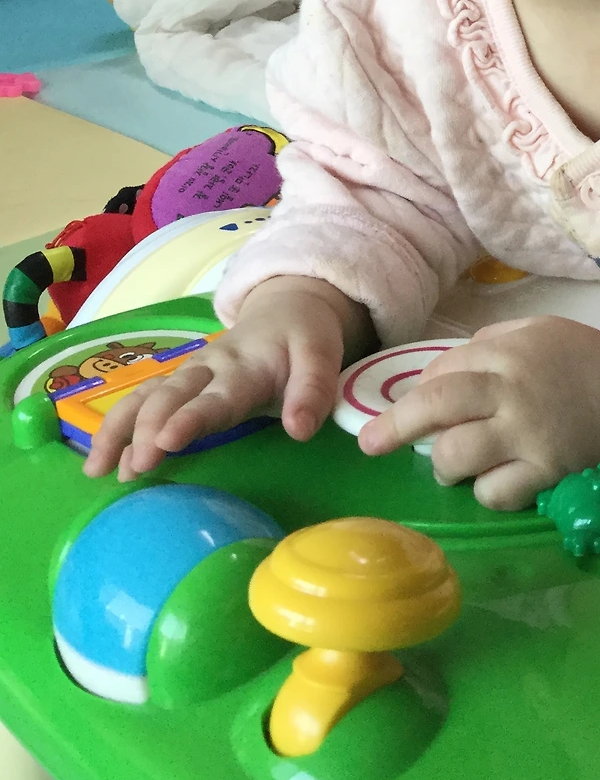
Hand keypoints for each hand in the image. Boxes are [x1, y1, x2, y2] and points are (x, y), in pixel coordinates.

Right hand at [82, 275, 372, 480]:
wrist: (287, 308)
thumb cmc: (304, 338)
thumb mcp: (321, 356)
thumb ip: (313, 391)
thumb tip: (300, 431)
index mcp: (245, 366)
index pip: (215, 397)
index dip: (190, 419)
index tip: (166, 442)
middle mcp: (208, 369)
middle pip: (169, 398)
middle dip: (145, 431)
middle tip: (131, 470)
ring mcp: (189, 374)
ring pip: (145, 397)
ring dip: (118, 431)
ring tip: (97, 471)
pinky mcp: (179, 382)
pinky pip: (142, 401)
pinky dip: (118, 427)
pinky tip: (102, 462)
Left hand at [357, 316, 599, 510]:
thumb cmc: (585, 363)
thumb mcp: (539, 331)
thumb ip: (492, 342)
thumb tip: (445, 370)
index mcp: (507, 352)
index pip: (440, 371)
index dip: (418, 392)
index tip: (413, 406)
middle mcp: (510, 391)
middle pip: (433, 407)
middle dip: (393, 427)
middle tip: (370, 444)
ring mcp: (527, 436)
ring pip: (455, 456)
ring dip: (443, 465)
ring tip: (451, 467)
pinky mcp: (546, 474)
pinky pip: (494, 493)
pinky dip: (486, 492)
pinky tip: (495, 483)